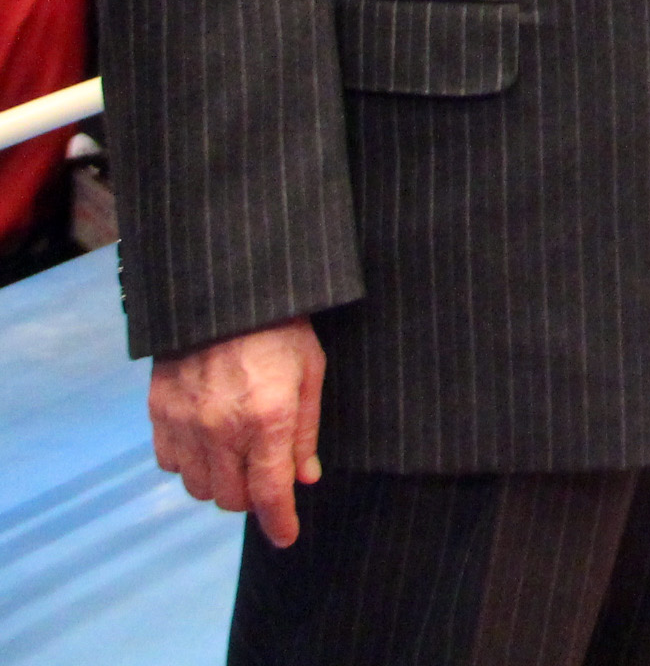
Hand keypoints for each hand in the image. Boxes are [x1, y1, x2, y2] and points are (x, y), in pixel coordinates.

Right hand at [148, 317, 324, 545]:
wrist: (225, 292)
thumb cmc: (280, 328)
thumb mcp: (310, 373)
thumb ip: (305, 431)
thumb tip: (305, 479)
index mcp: (266, 419)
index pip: (270, 493)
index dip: (280, 522)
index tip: (286, 537)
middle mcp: (221, 428)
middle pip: (231, 499)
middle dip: (252, 498)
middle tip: (266, 478)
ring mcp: (185, 422)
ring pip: (198, 487)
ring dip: (220, 483)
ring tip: (237, 457)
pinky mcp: (159, 412)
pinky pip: (170, 463)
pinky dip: (189, 463)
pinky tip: (207, 442)